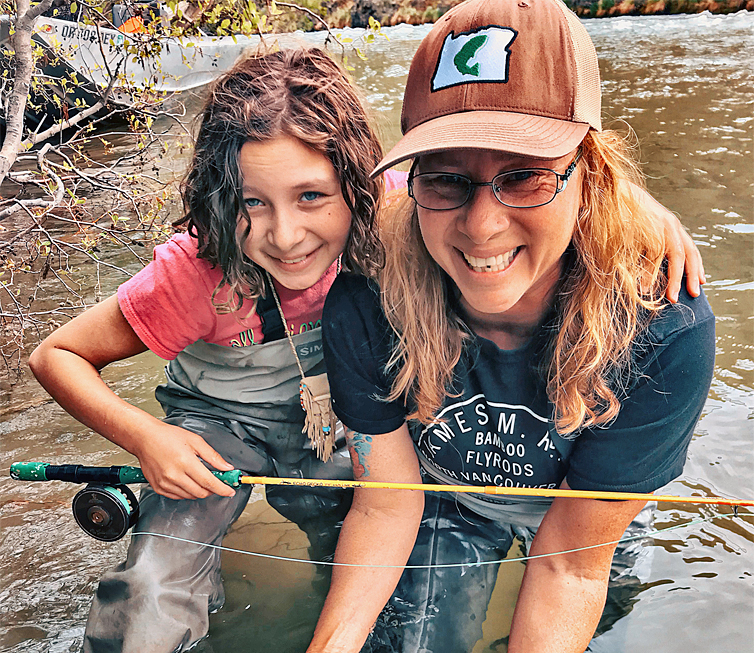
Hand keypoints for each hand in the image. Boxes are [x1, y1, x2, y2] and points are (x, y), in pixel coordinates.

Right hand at [133, 422, 235, 499]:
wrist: (145, 438)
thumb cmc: (168, 437)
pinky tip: (187, 482)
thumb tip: (226, 467)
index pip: (209, 482)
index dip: (222, 489)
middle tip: (215, 481)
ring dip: (199, 491)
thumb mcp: (195, 441)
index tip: (229, 491)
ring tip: (199, 478)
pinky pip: (177, 497)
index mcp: (185, 462)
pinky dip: (186, 492)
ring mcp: (165, 483)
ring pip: (190, 496)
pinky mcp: (158, 487)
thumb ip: (212, 456)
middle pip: (200, 492)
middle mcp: (174, 475)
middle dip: (212, 490)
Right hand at [633, 185, 705, 301]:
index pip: (690, 248)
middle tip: (693, 293)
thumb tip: (652, 267)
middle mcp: (669, 225)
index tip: (701, 281)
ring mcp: (658, 226)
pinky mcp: (645, 229)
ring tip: (670, 296)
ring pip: (674, 255)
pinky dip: (649, 273)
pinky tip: (646, 286)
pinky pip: (652, 255)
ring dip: (672, 279)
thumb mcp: (644, 228)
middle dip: (691, 275)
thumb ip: (651, 244)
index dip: (696, 266)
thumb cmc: (623, 213)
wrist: (610, 192)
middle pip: (687, 253)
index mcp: (670, 225)